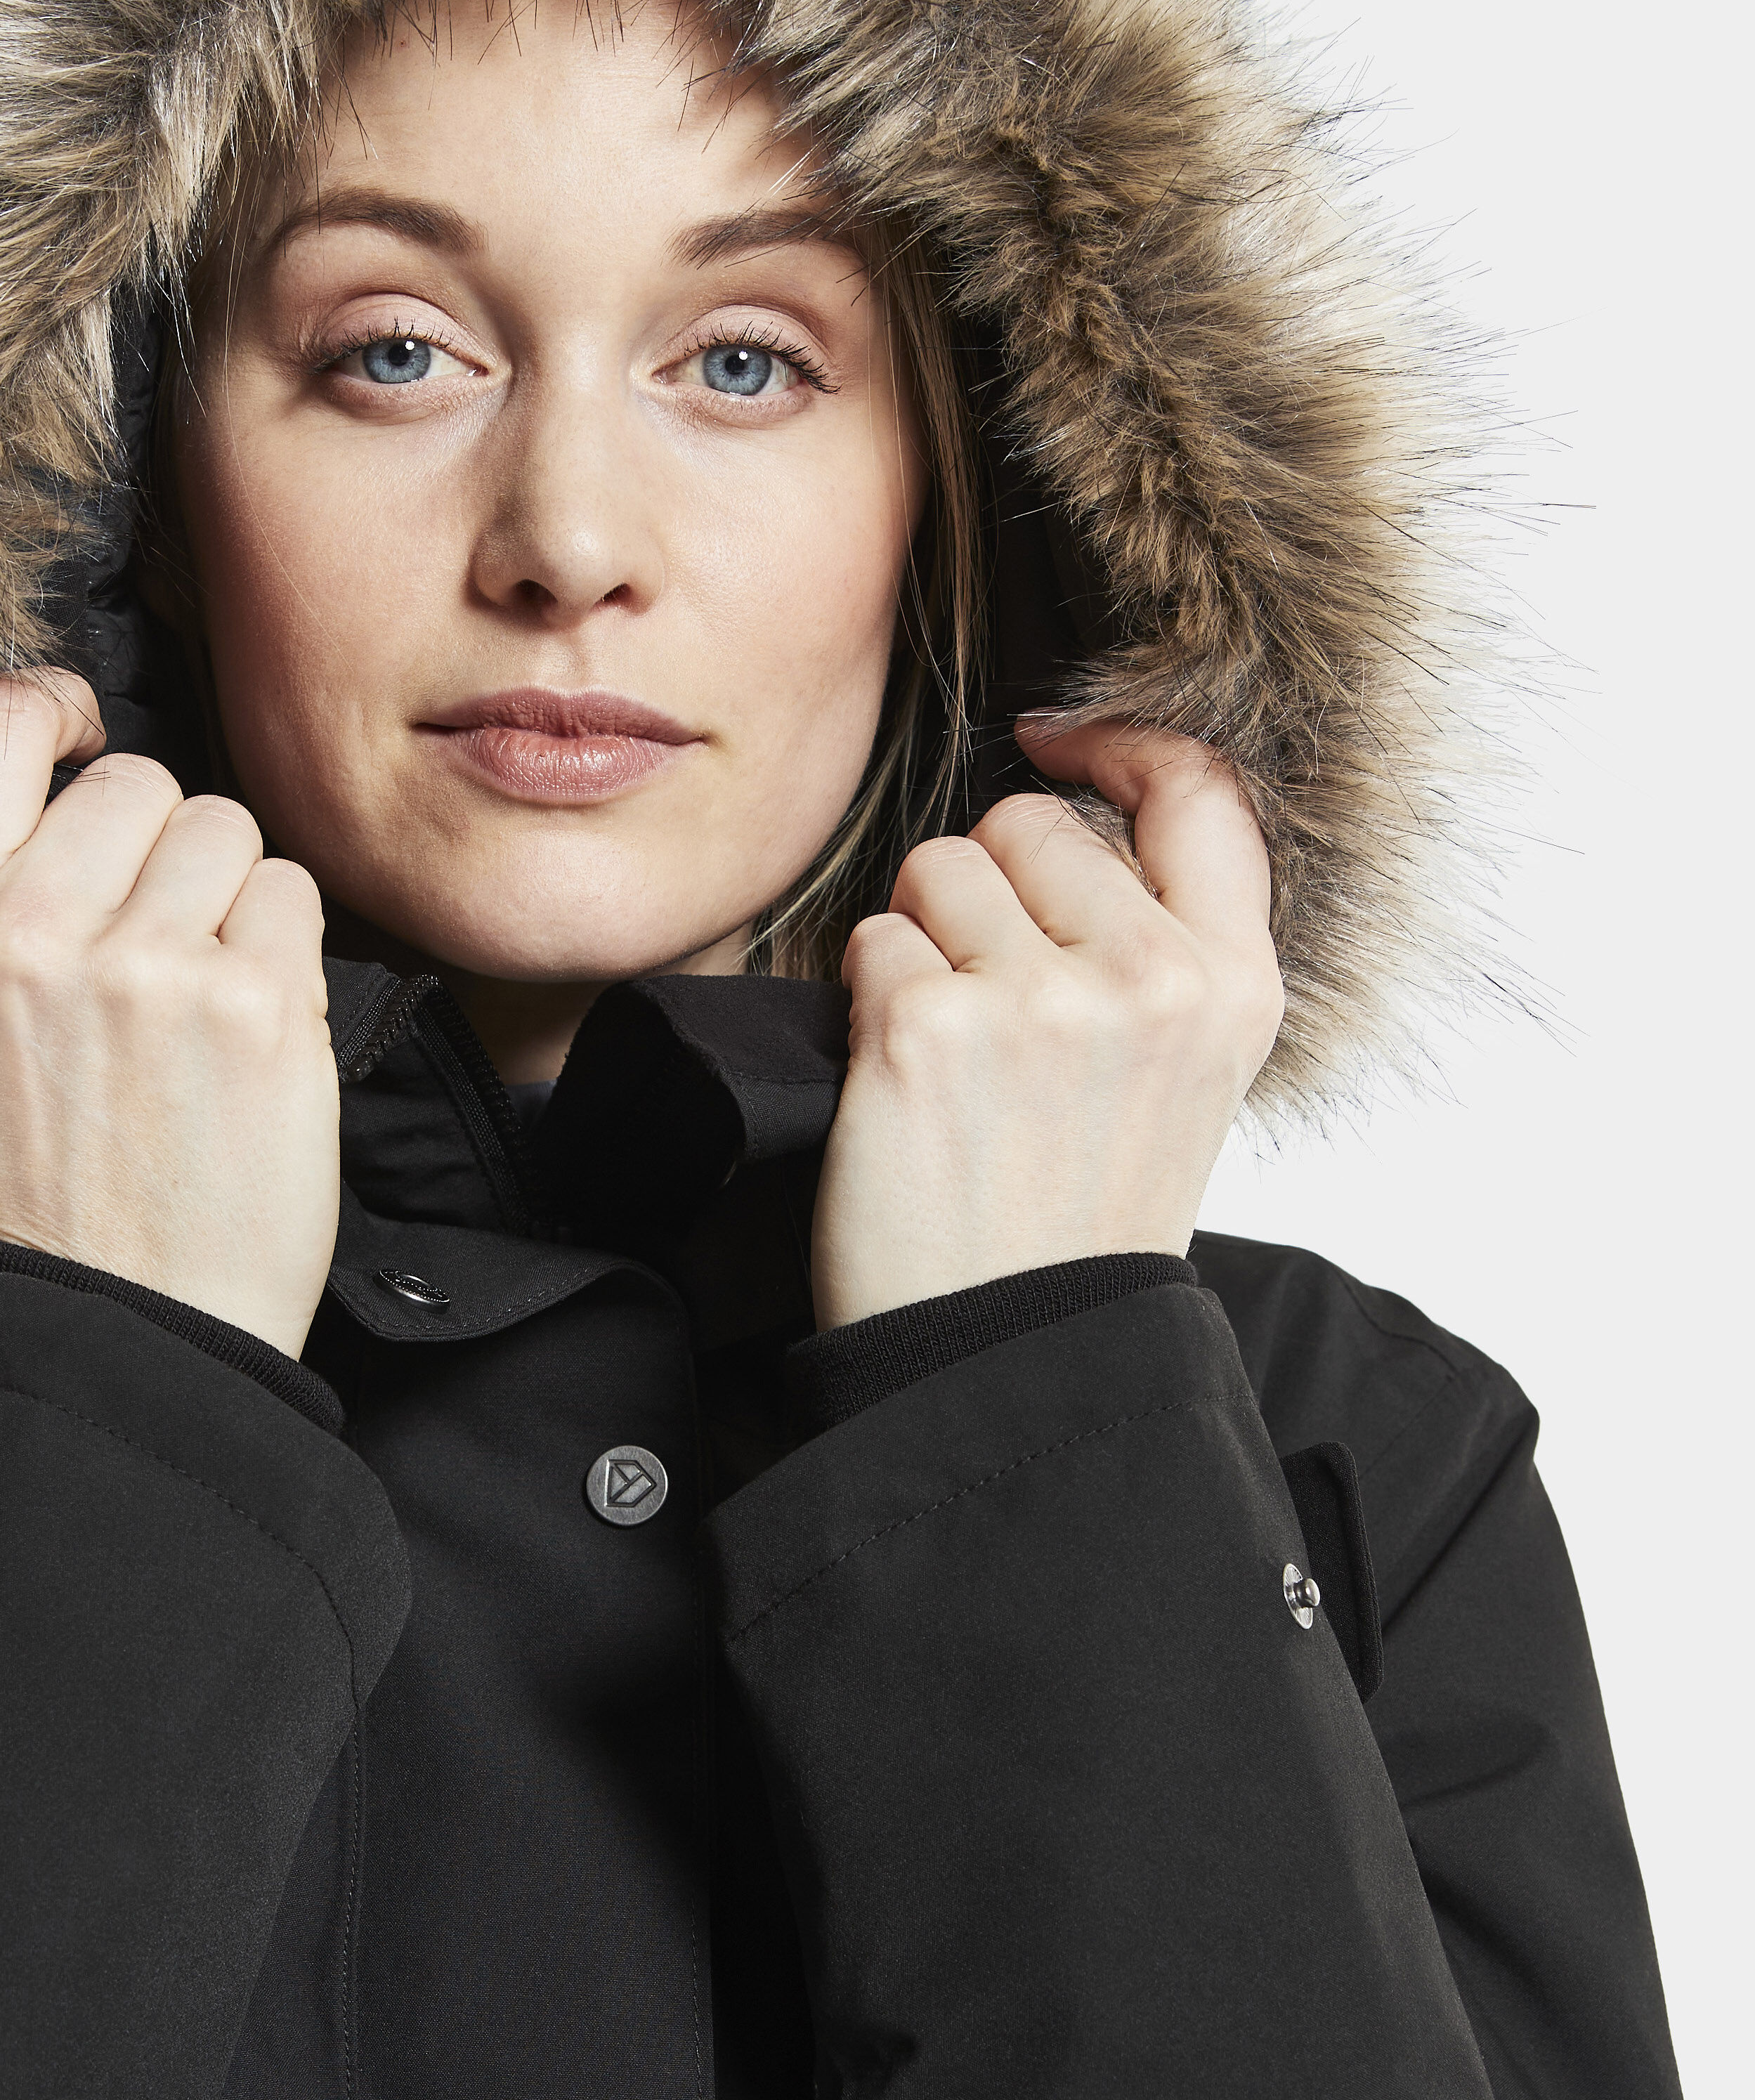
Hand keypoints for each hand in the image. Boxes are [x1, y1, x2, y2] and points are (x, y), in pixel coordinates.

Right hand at [0, 673, 338, 1358]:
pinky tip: (246, 1033)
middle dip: (156, 849)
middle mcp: (27, 937)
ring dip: (225, 898)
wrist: (118, 1328)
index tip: (81, 729)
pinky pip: (289, 894)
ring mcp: (147, 967)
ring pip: (223, 828)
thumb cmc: (29, 1190)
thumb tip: (37, 772)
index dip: (49, 710)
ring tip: (194, 1002)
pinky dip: (282, 951)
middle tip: (148, 953)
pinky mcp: (257, 1004)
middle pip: (135, 781)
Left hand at [810, 720, 1283, 1332]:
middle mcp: (1150, 981)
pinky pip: (871, 943)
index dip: (1122, 743)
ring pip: (940, 869)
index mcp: (1231, 987)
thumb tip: (1076, 817)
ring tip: (953, 1053)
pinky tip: (906, 1086)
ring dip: (922, 940)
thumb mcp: (1180, 1076)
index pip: (1198, 791)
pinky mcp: (926, 1031)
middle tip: (991, 1002)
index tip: (1062, 741)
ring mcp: (1038, 1003)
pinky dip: (868, 1002)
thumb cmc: (1075, 1220)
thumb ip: (1158, 945)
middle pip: (1033, 824)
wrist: (1009, 1358)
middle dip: (989, 887)